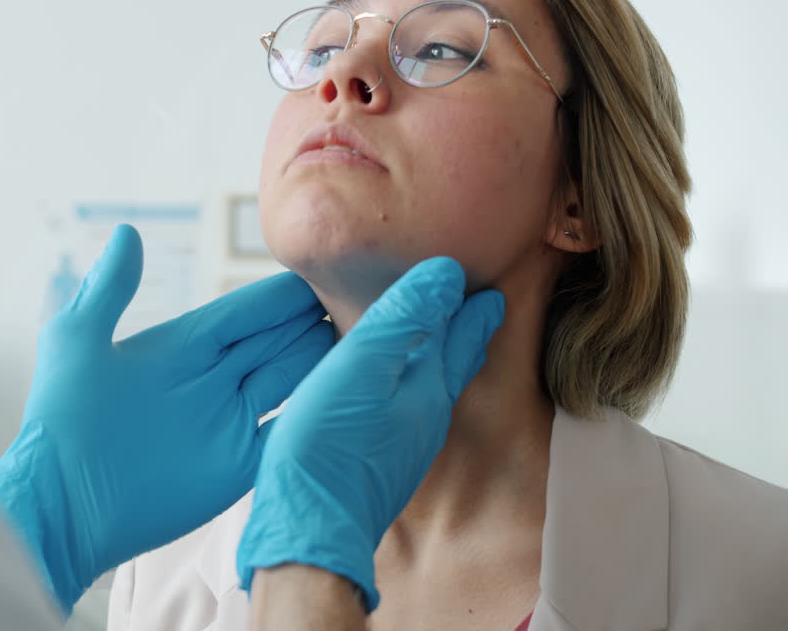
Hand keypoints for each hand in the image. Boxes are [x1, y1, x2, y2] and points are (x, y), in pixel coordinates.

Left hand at [0, 225, 333, 613]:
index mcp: (179, 347)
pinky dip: (315, 416)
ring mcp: (227, 423)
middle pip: (276, 342)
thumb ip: (107, 288)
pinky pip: (286, 434)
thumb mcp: (76, 340)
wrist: (61, 503)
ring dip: (324, 363)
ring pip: (290, 382)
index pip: (244, 312)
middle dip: (314, 322)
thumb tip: (129, 231)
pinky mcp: (237, 467)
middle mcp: (210, 380)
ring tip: (371, 338)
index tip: (321, 271)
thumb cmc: (59, 420)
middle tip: (364, 300)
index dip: (281, 295)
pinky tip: (349, 397)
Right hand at [235, 258, 504, 611]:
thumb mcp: (363, 366)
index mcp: (428, 389)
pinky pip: (401, 411)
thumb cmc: (330, 448)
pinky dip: (405, 386)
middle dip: (465, 332)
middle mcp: (424, 419)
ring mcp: (402, 446)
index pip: (461, 336)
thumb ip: (402, 319)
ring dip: (436, 358)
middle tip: (479, 307)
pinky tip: (385, 390)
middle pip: (453, 364)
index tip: (492, 286)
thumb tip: (445, 272)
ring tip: (432, 338)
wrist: (309, 529)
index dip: (473, 308)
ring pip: (428, 388)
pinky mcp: (376, 465)